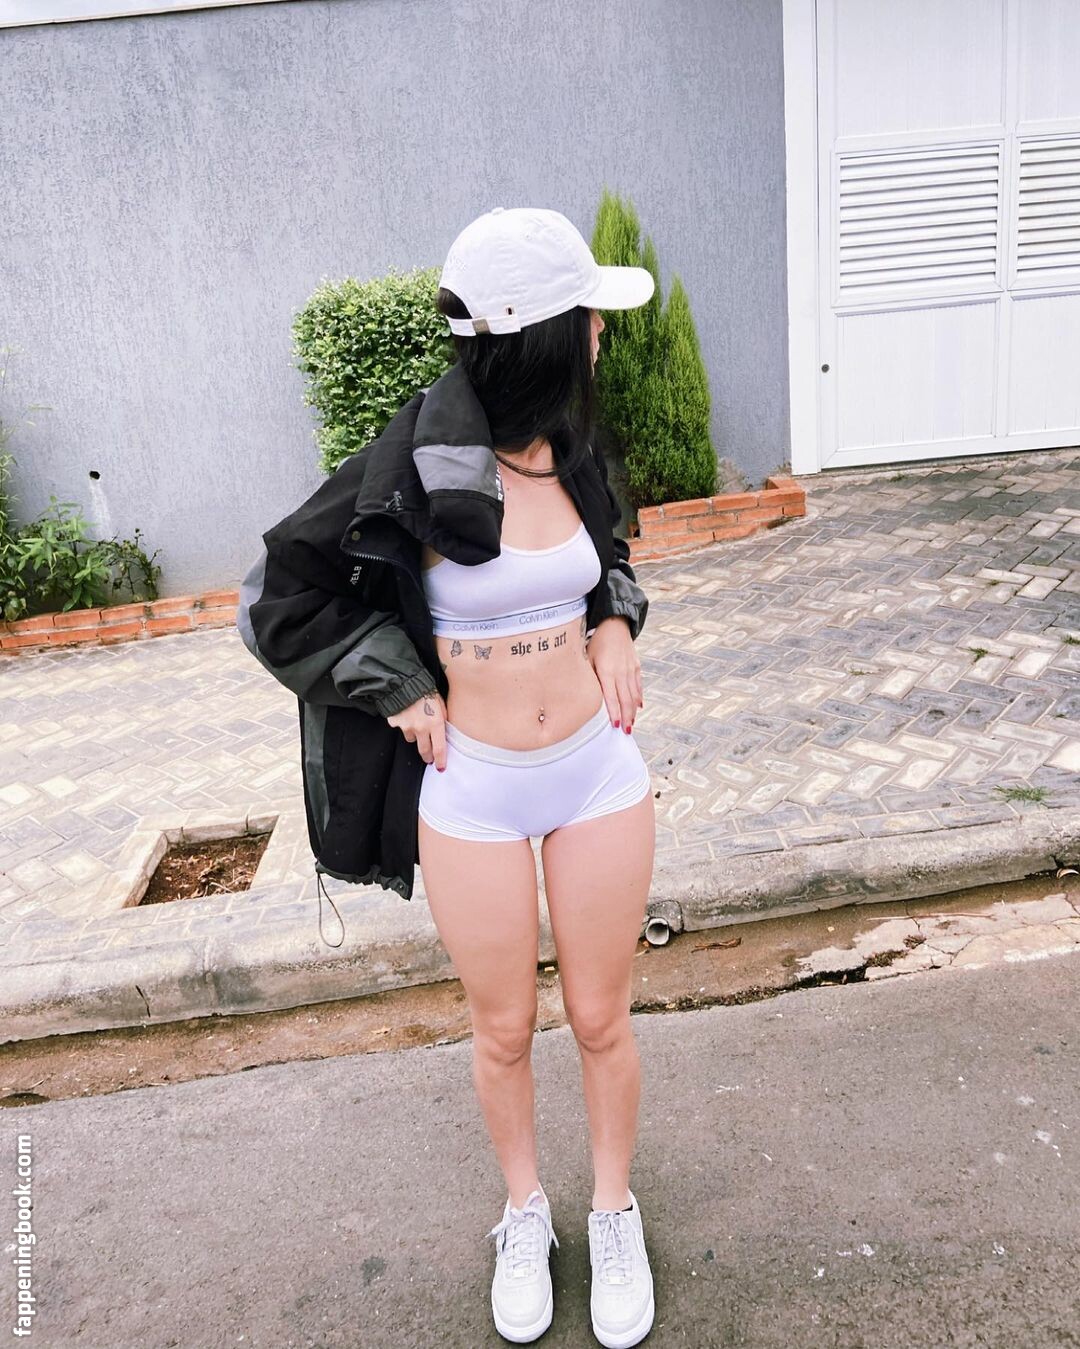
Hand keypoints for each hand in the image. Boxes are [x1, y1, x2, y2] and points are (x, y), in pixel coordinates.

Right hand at [386, 690, 447, 768]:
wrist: (405, 681)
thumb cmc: (427, 690)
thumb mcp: (442, 704)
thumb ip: (442, 719)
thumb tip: (443, 731)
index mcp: (436, 723)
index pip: (439, 749)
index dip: (440, 761)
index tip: (441, 768)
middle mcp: (421, 728)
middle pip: (424, 751)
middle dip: (427, 756)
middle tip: (429, 758)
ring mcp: (407, 726)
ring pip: (412, 739)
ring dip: (416, 736)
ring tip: (417, 724)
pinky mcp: (396, 723)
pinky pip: (401, 729)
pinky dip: (404, 725)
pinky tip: (406, 715)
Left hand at [587, 616, 643, 731]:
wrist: (615, 624)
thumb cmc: (596, 641)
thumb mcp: (586, 657)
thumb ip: (588, 676)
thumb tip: (584, 695)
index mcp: (607, 671)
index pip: (612, 697)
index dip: (614, 713)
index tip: (615, 726)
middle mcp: (620, 672)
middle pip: (625, 700)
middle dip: (626, 718)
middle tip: (626, 732)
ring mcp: (630, 669)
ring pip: (633, 695)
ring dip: (633, 711)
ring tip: (631, 724)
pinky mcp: (636, 666)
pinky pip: (638, 685)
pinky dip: (639, 697)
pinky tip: (638, 707)